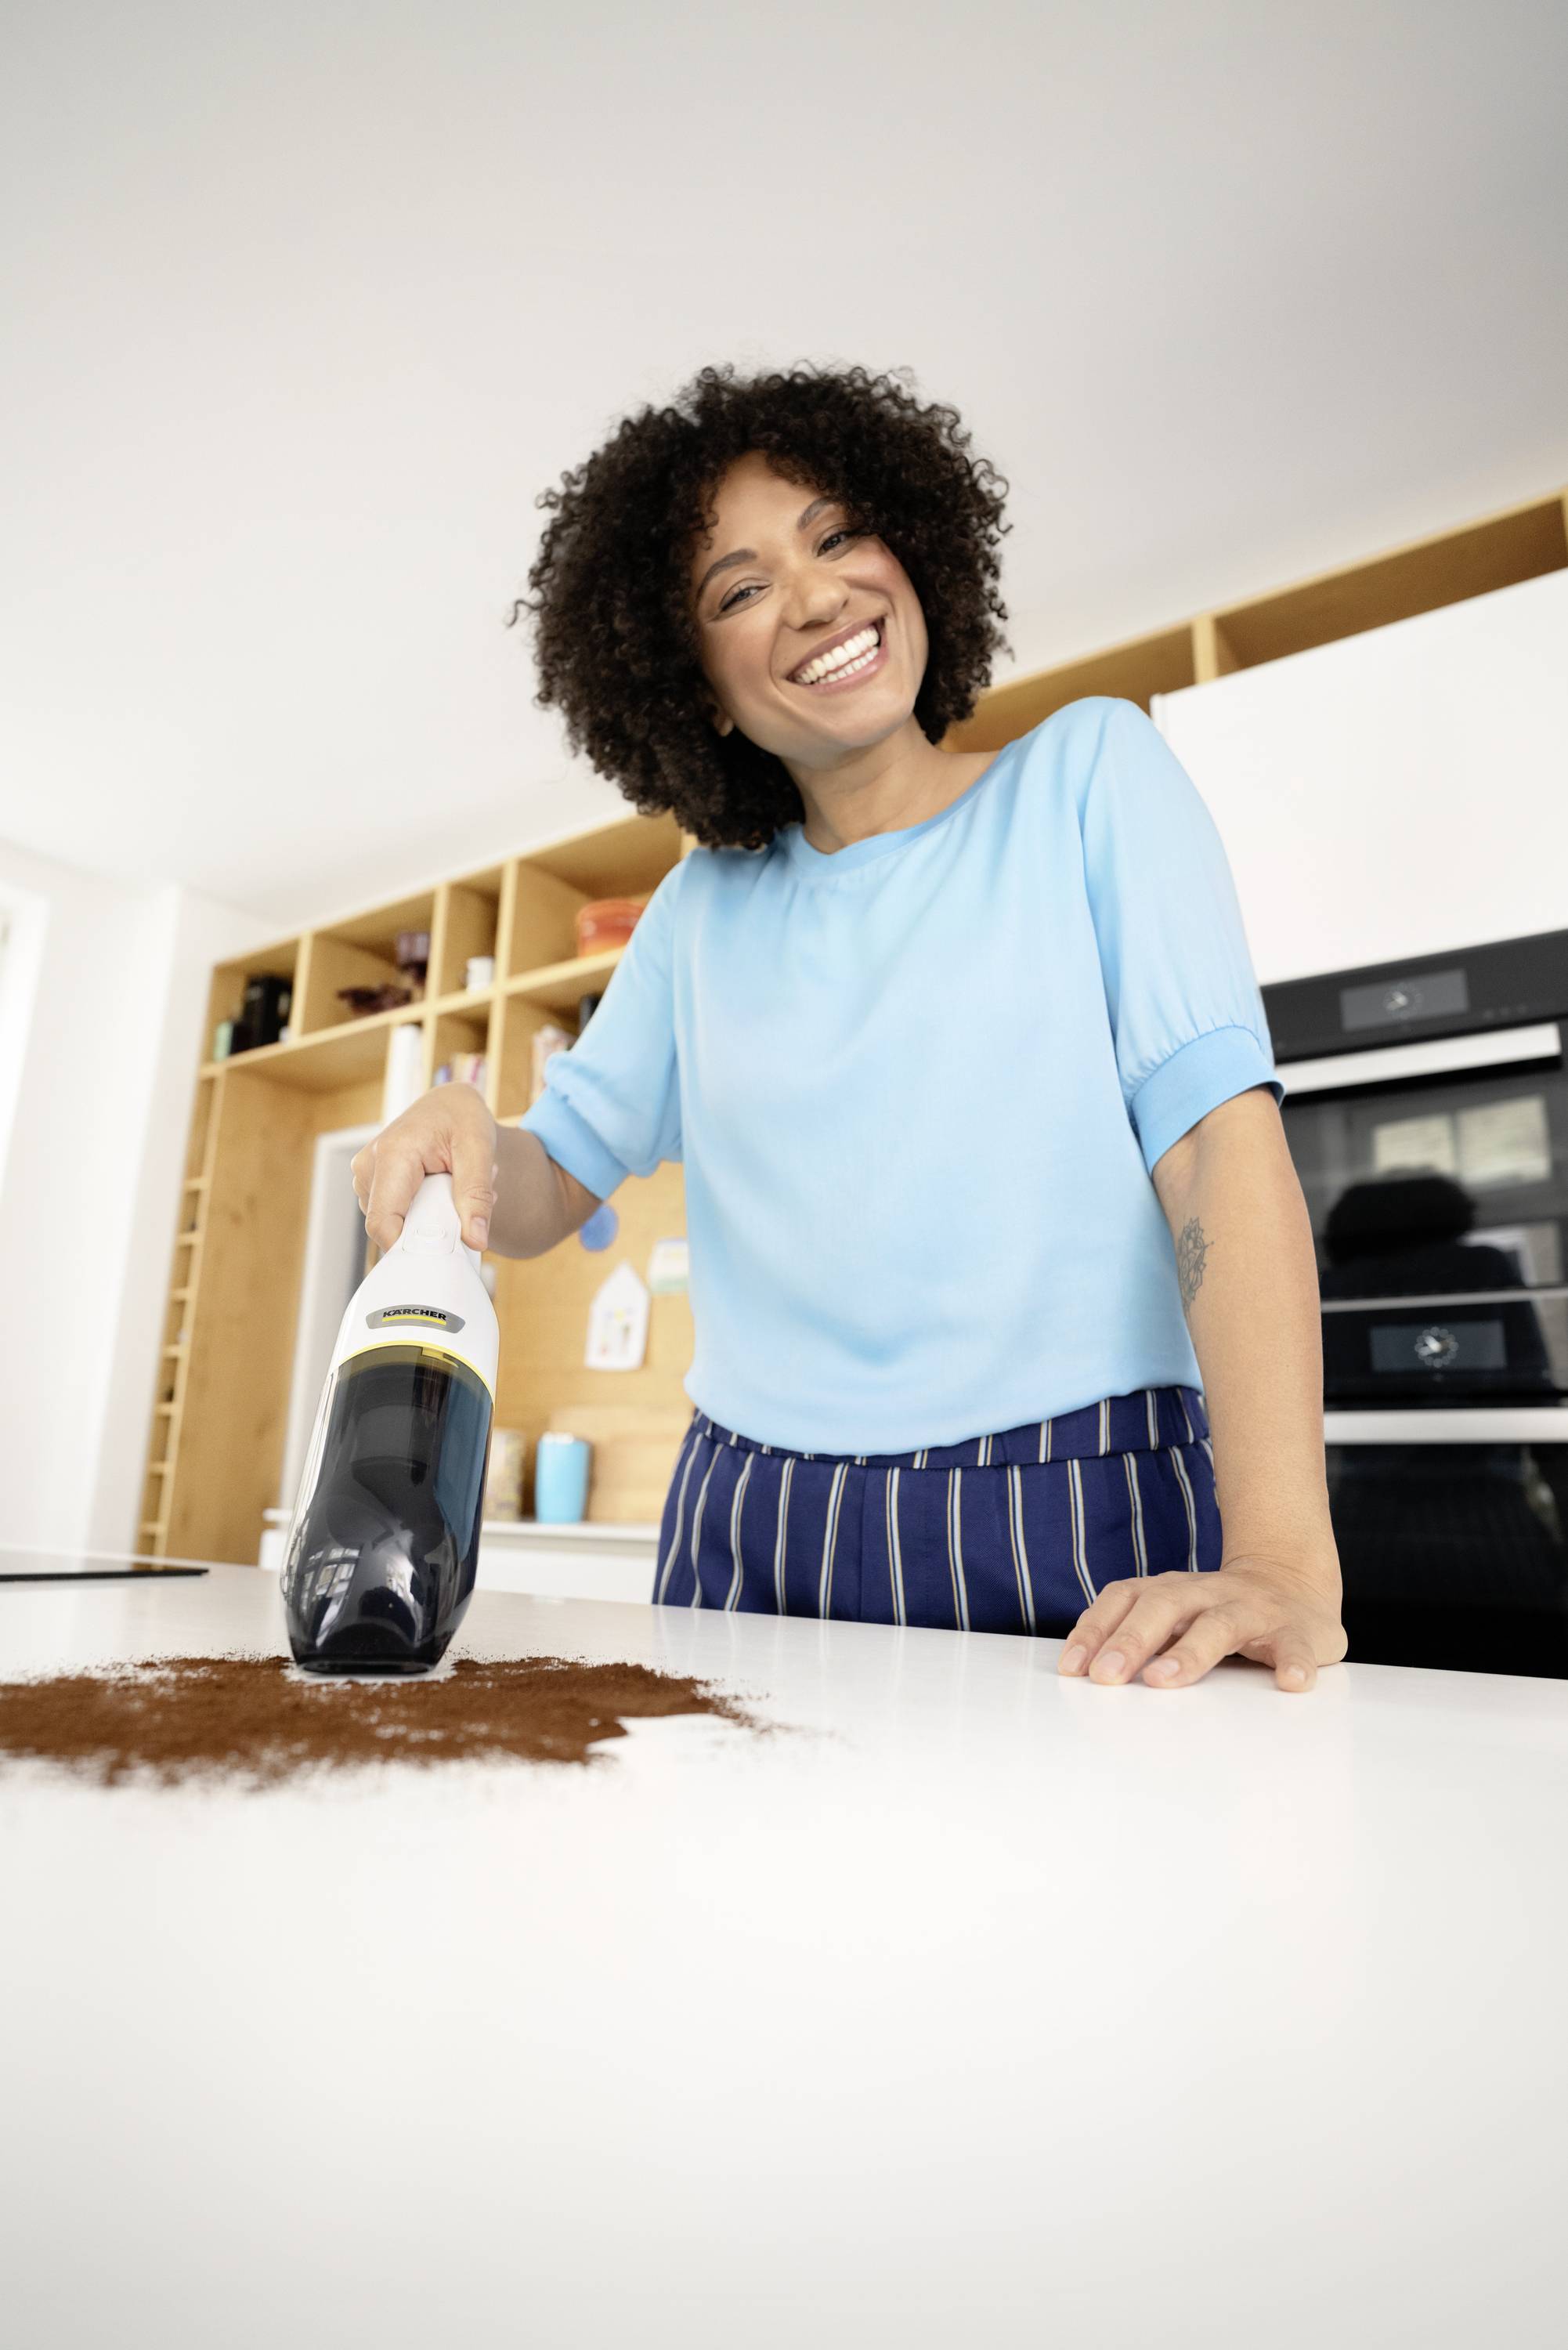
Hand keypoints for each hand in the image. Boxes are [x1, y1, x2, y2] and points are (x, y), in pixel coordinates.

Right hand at [350, 1081, 498, 1254]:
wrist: (448, 1103)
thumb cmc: (462, 1118)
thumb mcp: (479, 1150)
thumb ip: (476, 1196)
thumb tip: (475, 1239)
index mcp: (392, 1155)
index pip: (383, 1223)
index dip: (409, 1247)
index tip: (442, 1252)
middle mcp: (368, 1166)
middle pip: (389, 1227)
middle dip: (427, 1227)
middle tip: (460, 1203)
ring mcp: (364, 1175)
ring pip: (392, 1224)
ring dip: (425, 1219)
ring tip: (449, 1189)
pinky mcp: (369, 1183)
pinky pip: (392, 1215)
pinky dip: (418, 1212)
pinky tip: (436, 1191)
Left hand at [1056, 1550, 1347, 1692]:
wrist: (1293, 1582)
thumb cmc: (1217, 1610)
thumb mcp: (1173, 1615)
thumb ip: (1135, 1635)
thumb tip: (1083, 1671)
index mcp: (1172, 1590)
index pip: (1125, 1599)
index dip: (1096, 1629)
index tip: (1073, 1668)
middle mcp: (1207, 1593)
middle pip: (1164, 1607)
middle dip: (1131, 1640)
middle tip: (1107, 1676)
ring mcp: (1252, 1610)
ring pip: (1219, 1625)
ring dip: (1191, 1652)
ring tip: (1165, 1679)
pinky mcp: (1296, 1632)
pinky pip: (1294, 1646)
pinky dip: (1293, 1662)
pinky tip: (1290, 1682)